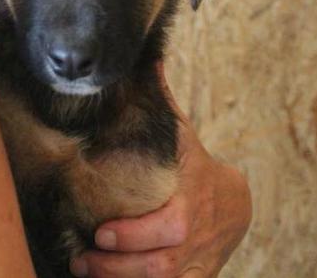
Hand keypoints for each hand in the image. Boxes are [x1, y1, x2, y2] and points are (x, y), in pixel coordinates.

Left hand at [70, 66, 251, 277]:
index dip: (136, 234)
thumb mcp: (182, 136)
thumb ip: (162, 102)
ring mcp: (193, 262)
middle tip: (82, 257)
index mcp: (188, 200)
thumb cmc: (196, 168)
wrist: (234, 206)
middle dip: (119, 265)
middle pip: (158, 263)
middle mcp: (191, 236)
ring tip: (83, 270)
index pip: (168, 224)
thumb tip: (148, 59)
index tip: (101, 233)